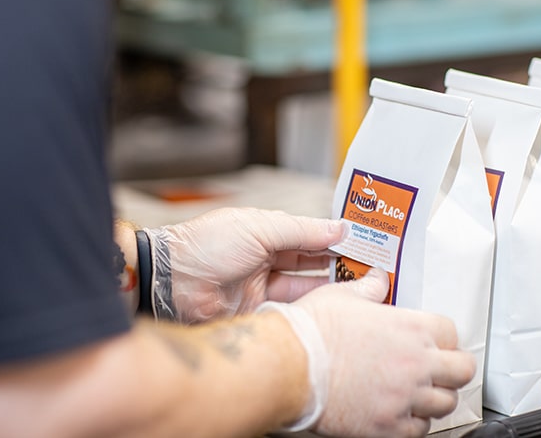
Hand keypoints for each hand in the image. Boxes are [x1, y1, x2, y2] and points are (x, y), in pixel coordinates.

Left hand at [145, 207, 344, 322]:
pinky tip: (333, 304)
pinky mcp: (258, 313)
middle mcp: (265, 259)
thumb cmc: (206, 245)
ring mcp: (262, 288)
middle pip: (309, 263)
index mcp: (264, 232)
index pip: (307, 235)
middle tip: (369, 267)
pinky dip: (311, 307)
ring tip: (359, 286)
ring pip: (304, 287)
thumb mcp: (259, 227)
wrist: (171, 282)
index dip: (333, 238)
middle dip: (337, 264)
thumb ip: (301, 230)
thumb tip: (338, 227)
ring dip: (329, 287)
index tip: (362, 242)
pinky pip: (291, 310)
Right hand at [271, 269, 475, 436]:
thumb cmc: (310, 332)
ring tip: (418, 391)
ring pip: (446, 404)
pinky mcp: (388, 426)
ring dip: (434, 397)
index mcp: (409, 327)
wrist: (287, 367)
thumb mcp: (341, 296)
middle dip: (452, 367)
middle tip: (439, 367)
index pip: (451, 332)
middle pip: (462, 370)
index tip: (433, 339)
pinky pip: (420, 430)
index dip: (442, 335)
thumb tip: (376, 280)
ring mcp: (404, 398)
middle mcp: (415, 363)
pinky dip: (414, 422)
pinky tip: (399, 411)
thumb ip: (367, 289)